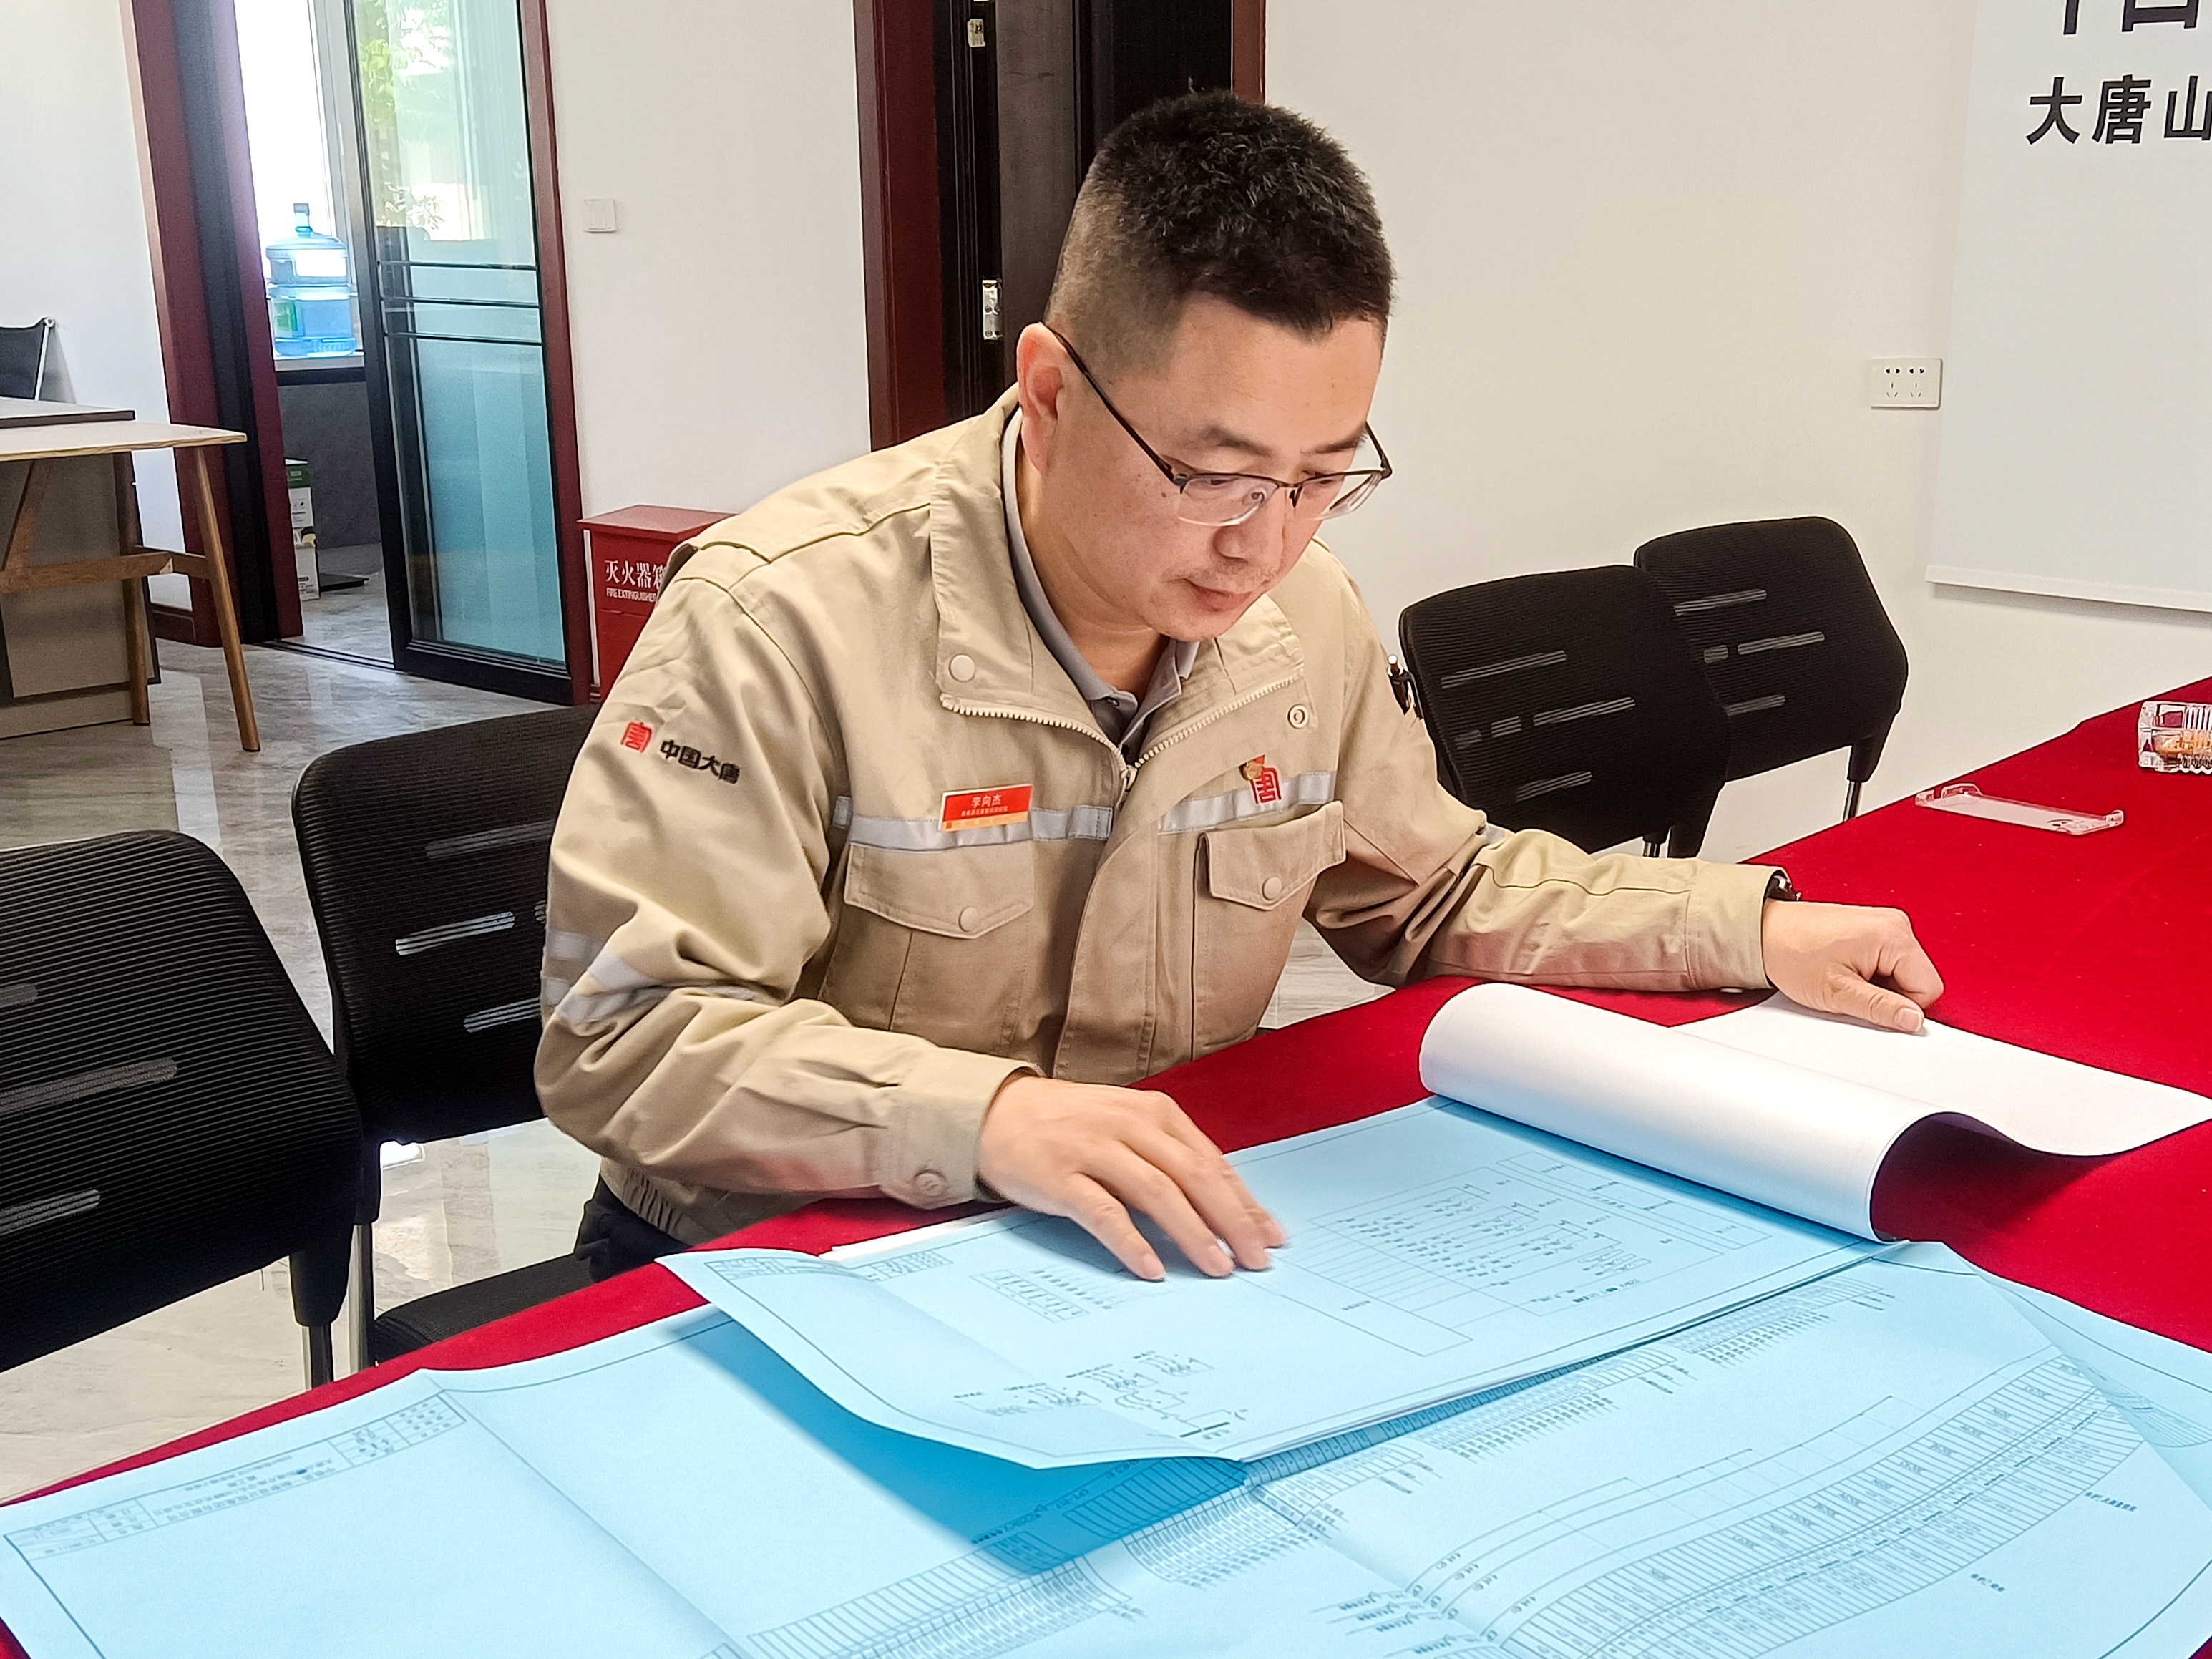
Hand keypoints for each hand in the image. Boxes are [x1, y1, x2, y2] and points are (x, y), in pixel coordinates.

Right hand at [977, 1075, 1285, 1280]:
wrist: (997, 1113)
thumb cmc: (1072, 1125)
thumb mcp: (1129, 1126)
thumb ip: (1171, 1158)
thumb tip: (1224, 1206)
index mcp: (1155, 1112)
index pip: (1212, 1163)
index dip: (1245, 1202)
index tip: (1272, 1237)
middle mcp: (1130, 1126)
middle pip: (1194, 1177)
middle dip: (1232, 1222)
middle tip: (1255, 1261)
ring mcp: (1095, 1150)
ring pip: (1158, 1194)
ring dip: (1193, 1234)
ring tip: (1217, 1268)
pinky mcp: (1061, 1177)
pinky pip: (1104, 1212)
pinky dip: (1131, 1242)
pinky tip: (1152, 1269)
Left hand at [1760, 900, 1944, 1032]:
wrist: (1762, 931)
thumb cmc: (1791, 953)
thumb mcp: (1837, 991)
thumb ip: (1880, 1008)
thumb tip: (1912, 1021)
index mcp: (1894, 935)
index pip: (1928, 989)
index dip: (1901, 1007)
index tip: (1871, 1006)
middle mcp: (1894, 924)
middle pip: (1915, 979)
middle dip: (1888, 994)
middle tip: (1850, 990)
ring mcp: (1882, 923)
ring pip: (1901, 972)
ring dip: (1876, 983)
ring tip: (1841, 977)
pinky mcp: (1870, 927)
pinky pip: (1886, 961)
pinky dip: (1868, 972)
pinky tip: (1842, 969)